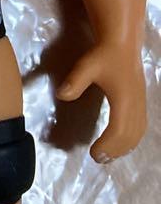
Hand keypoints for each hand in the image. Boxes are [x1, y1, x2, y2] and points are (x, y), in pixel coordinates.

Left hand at [57, 44, 146, 161]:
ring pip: (137, 133)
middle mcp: (137, 105)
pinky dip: (131, 139)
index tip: (93, 153)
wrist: (122, 45)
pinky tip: (120, 143)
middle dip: (115, 150)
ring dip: (124, 147)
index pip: (119, 129)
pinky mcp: (141, 103)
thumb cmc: (103, 55)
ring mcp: (141, 105)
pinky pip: (140, 127)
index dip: (108, 144)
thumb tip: (61, 96)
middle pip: (130, 136)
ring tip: (107, 156)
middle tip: (97, 158)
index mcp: (124, 100)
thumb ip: (75, 82)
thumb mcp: (86, 66)